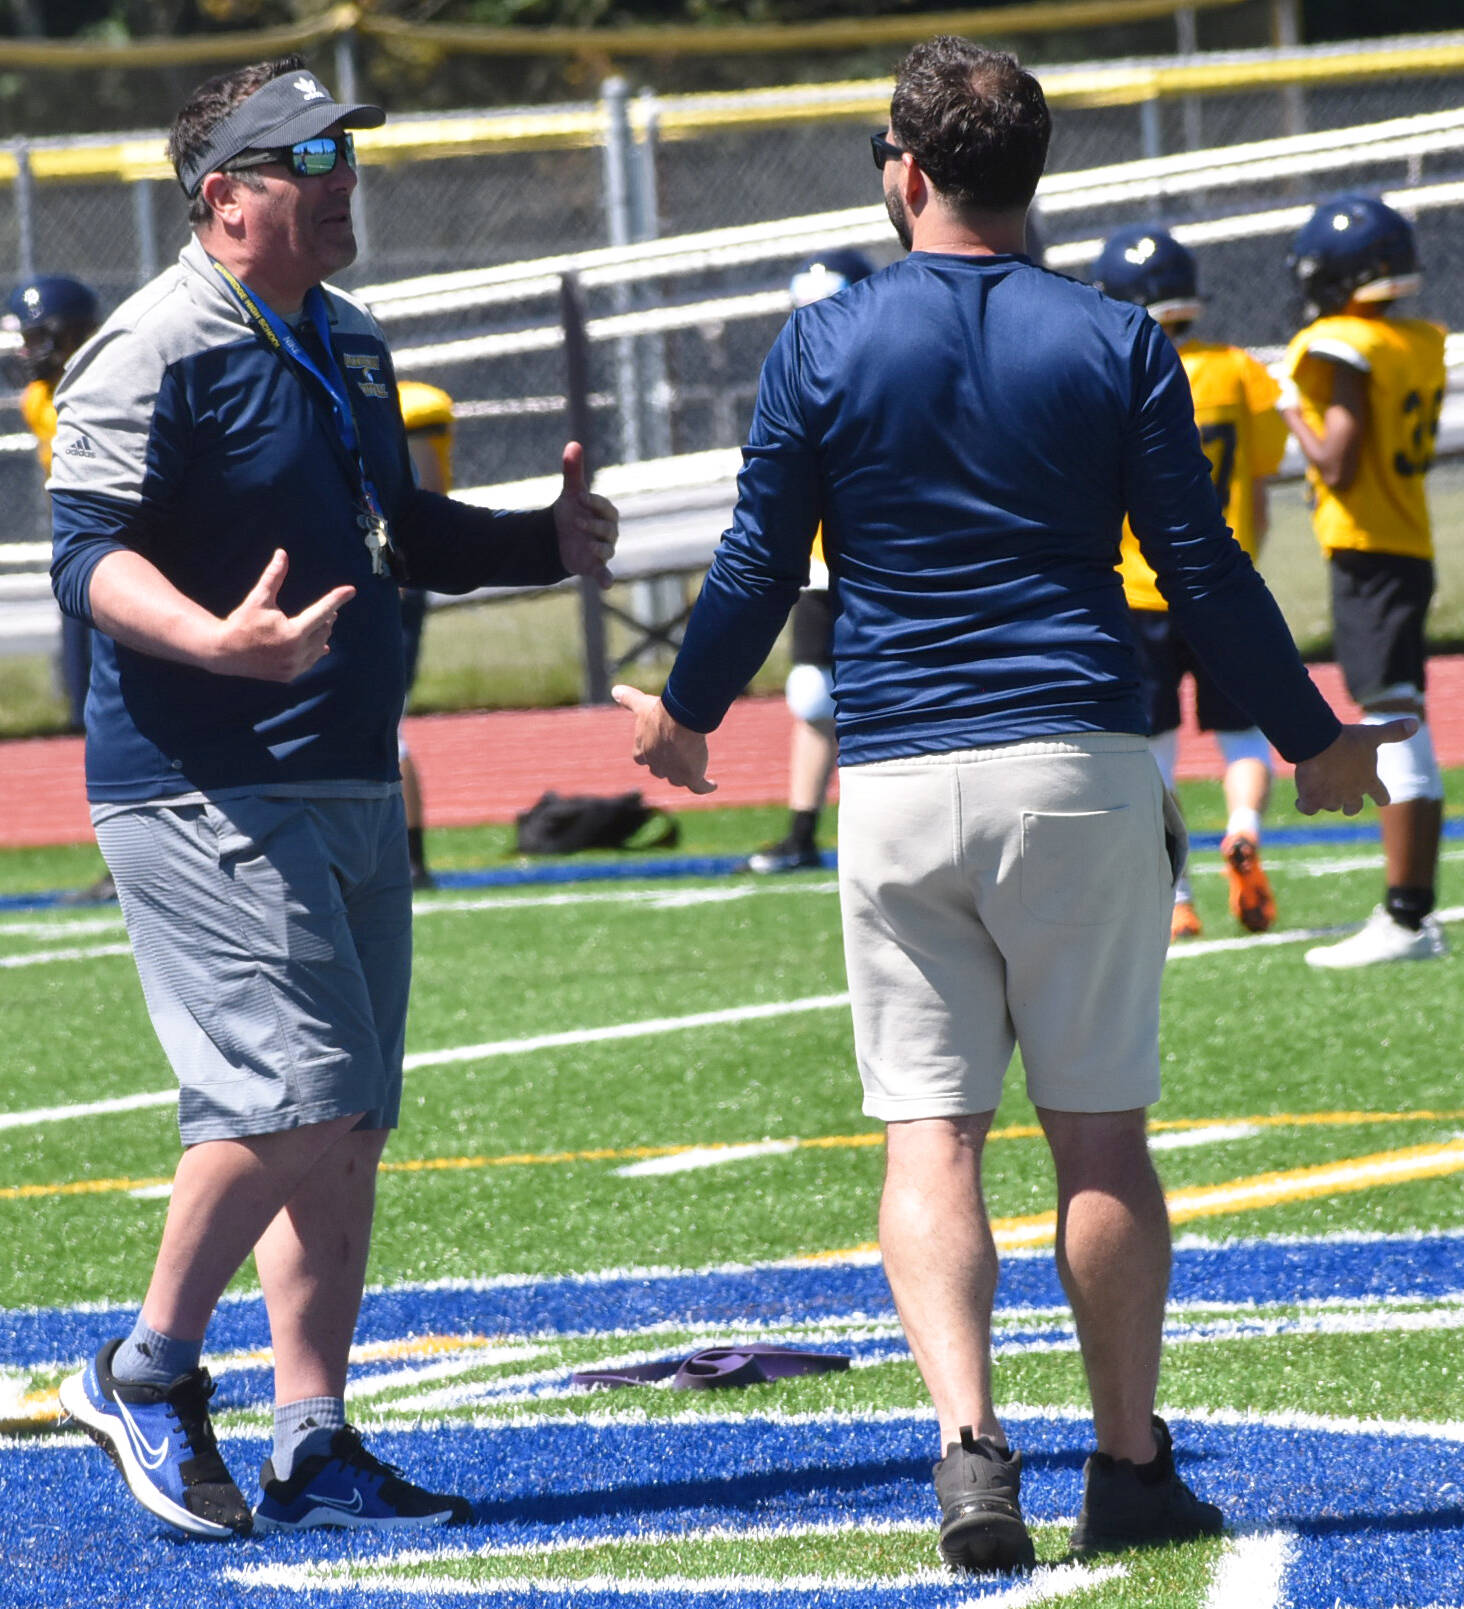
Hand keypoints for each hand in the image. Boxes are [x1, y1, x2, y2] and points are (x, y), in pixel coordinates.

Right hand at [212, 549, 354, 682]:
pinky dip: (315, 652)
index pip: (323, 612)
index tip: (351, 590)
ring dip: (322, 635)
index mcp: (293, 633)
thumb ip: (273, 577)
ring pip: (319, 647)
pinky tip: (321, 647)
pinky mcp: (289, 675)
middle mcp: (297, 652)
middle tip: (331, 611)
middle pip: (323, 631)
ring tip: (324, 624)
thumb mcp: (258, 598)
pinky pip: (310, 662)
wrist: (223, 652)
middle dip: (327, 619)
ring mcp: (294, 666)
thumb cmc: (241, 622)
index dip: (337, 599)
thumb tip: (282, 553)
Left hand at [553, 441, 617, 589]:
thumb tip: (573, 443)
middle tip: (576, 521)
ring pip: (607, 549)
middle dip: (593, 525)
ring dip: (597, 547)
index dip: (594, 502)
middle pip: (608, 529)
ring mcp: (603, 550)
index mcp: (606, 513)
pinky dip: (606, 579)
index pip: (605, 507)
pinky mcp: (595, 566)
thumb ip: (573, 470)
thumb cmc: (572, 511)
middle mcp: (609, 532)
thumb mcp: (571, 492)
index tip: (579, 497)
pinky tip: (606, 584)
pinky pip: (605, 574)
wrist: (559, 537)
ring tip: (585, 544)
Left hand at [612, 683, 716, 794]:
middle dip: (666, 767)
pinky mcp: (691, 778)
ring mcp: (674, 775)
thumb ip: (629, 700)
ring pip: (678, 780)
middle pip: (660, 772)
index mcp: (642, 752)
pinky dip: (706, 787)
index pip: (641, 758)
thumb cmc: (660, 713)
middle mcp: (656, 767)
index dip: (648, 755)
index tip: (655, 751)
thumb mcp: (642, 706)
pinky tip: (712, 784)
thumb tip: (615, 690)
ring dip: (684, 776)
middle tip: (676, 759)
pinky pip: (699, 787)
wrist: (679, 722)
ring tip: (693, 770)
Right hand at [1293, 719, 1416, 815]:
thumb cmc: (1348, 740)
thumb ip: (1393, 732)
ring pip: (1331, 806)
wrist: (1320, 745)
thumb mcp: (1372, 735)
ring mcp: (1331, 799)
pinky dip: (1304, 804)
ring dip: (1326, 799)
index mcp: (1368, 782)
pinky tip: (1301, 798)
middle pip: (1353, 808)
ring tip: (1319, 786)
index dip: (1381, 797)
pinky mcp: (1312, 799)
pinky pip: (1308, 808)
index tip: (1380, 798)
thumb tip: (1415, 723)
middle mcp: (1352, 795)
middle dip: (1350, 804)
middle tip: (1342, 794)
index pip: (1382, 797)